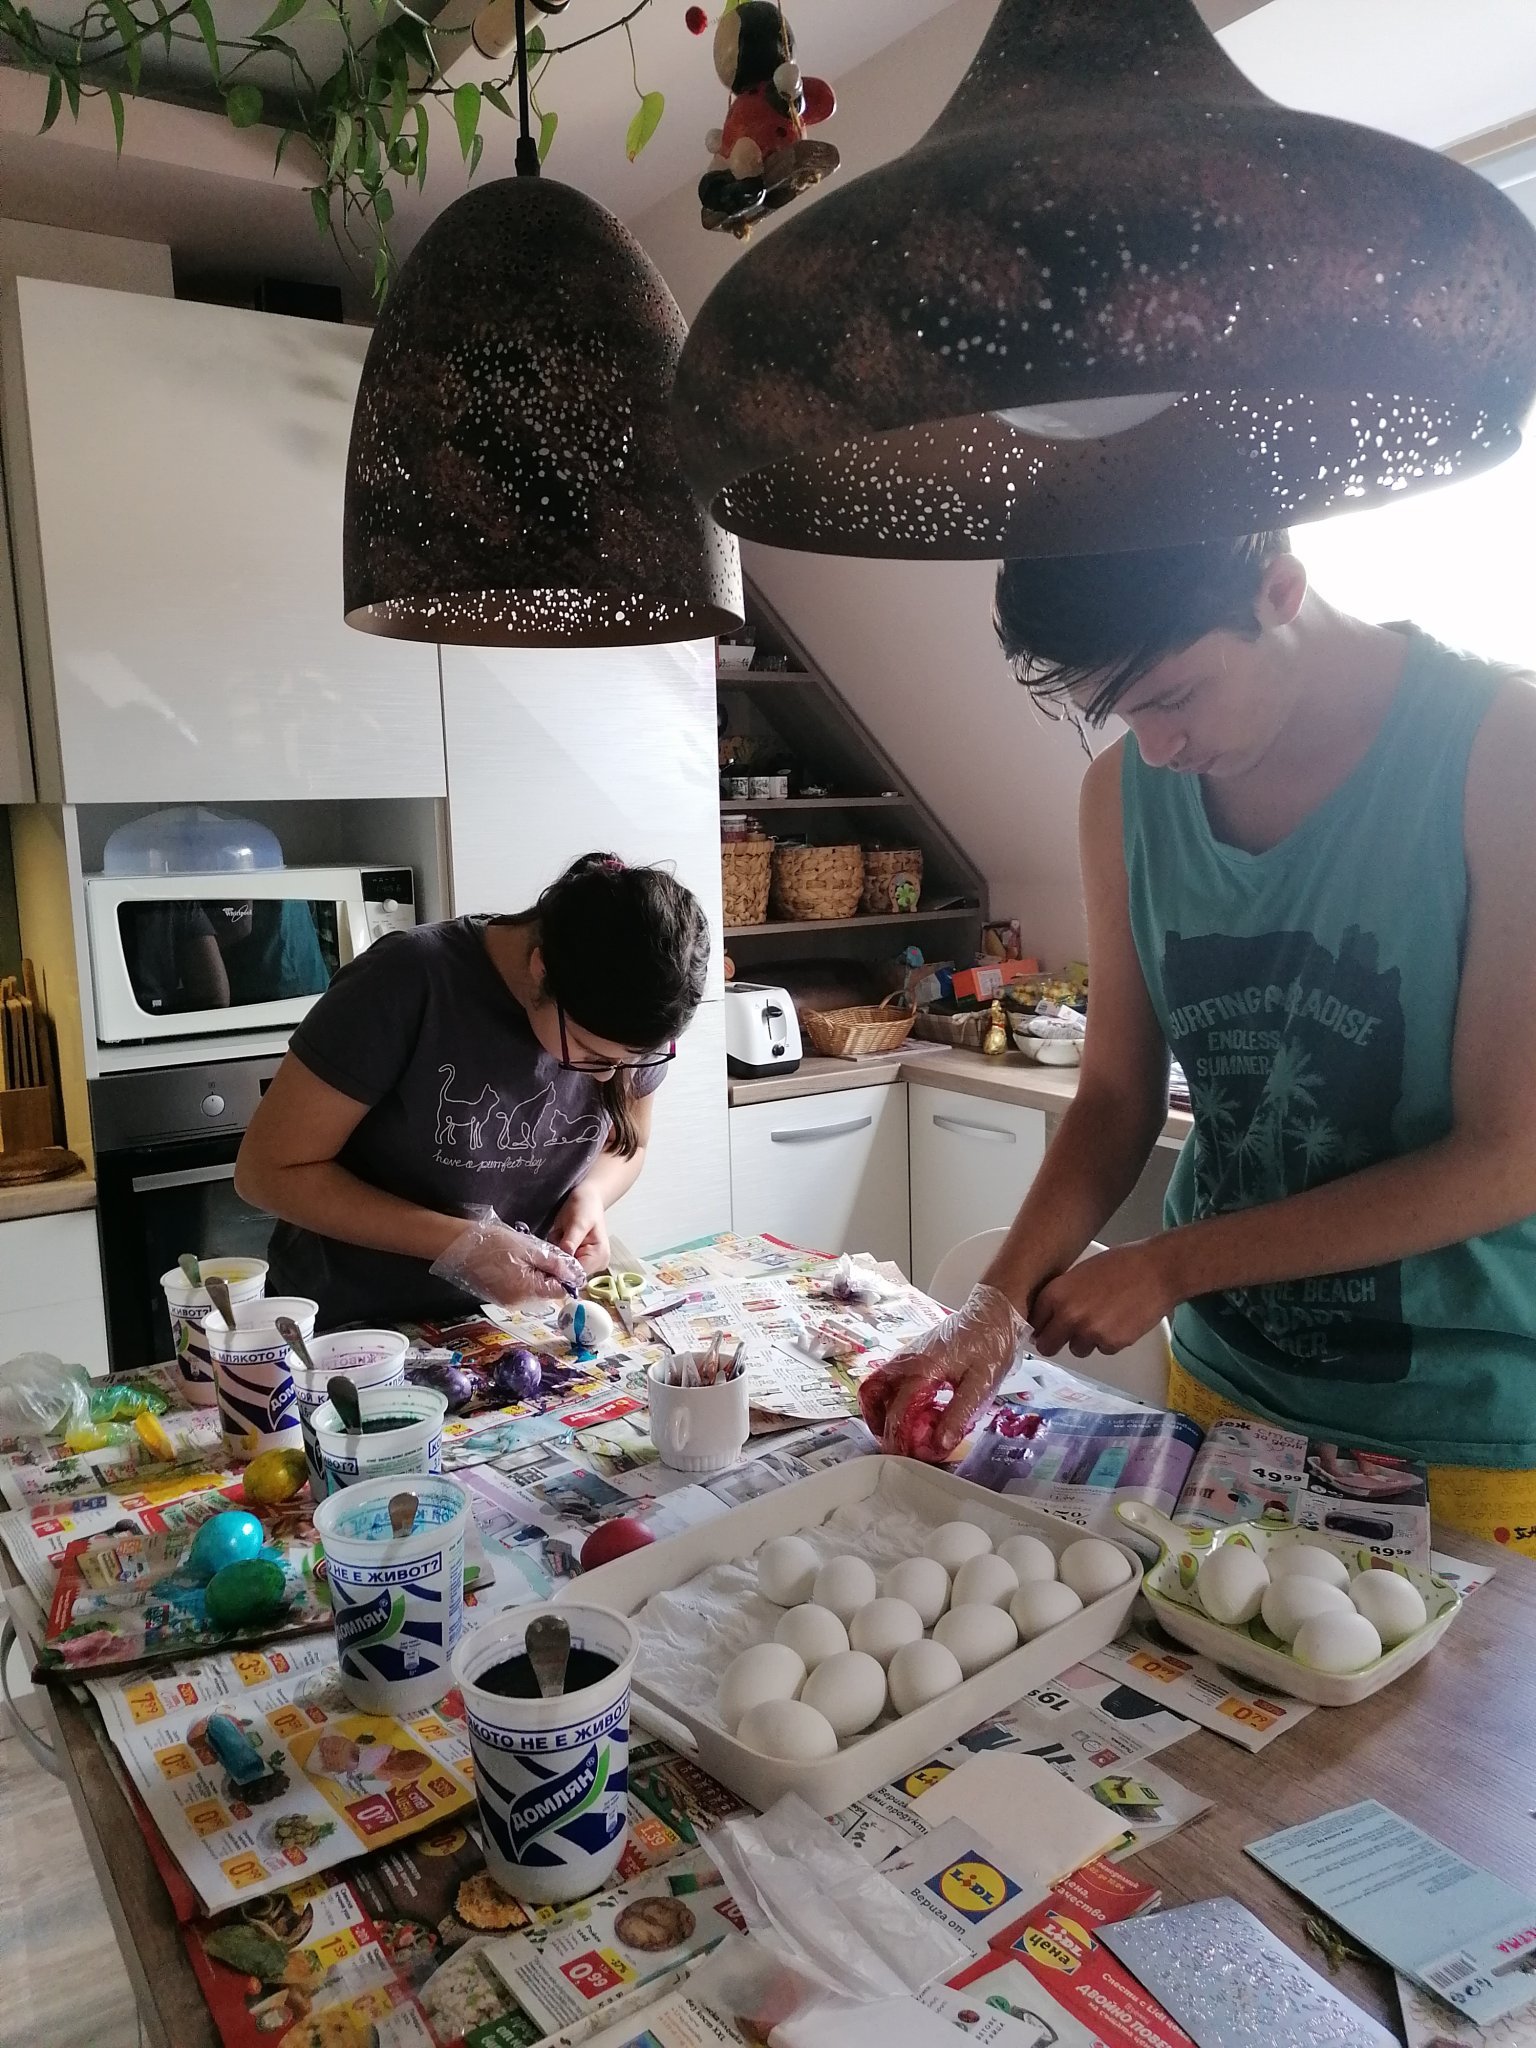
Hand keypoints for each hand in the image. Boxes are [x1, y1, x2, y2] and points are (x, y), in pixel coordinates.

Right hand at [430, 1212, 584, 1308]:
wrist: (460, 1245)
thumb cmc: (494, 1243)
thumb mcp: (531, 1248)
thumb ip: (555, 1263)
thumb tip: (574, 1273)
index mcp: (527, 1291)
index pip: (559, 1291)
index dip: (565, 1277)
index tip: (563, 1261)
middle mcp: (517, 1301)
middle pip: (547, 1292)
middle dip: (550, 1274)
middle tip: (541, 1253)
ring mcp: (506, 1300)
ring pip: (533, 1290)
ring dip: (536, 1274)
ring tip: (525, 1255)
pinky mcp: (498, 1296)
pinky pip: (520, 1289)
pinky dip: (523, 1277)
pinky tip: (514, 1262)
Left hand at [548, 1183, 610, 1273]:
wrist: (588, 1197)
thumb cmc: (585, 1206)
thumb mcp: (577, 1222)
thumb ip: (570, 1242)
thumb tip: (563, 1261)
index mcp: (599, 1256)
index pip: (576, 1274)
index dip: (560, 1269)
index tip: (547, 1257)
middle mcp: (596, 1264)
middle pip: (569, 1274)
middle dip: (557, 1259)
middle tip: (556, 1238)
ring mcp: (588, 1262)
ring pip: (563, 1268)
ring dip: (556, 1254)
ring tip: (559, 1235)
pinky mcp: (580, 1258)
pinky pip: (562, 1261)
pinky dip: (557, 1252)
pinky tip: (560, 1238)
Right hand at [858, 1283, 1028, 1461]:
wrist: (992, 1314)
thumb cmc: (989, 1346)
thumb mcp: (981, 1384)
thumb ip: (958, 1415)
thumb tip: (939, 1445)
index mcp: (922, 1368)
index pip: (898, 1410)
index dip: (899, 1437)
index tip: (906, 1456)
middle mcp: (906, 1360)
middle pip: (871, 1392)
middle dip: (877, 1422)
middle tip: (892, 1443)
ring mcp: (906, 1355)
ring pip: (876, 1384)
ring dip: (879, 1409)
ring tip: (897, 1430)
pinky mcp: (912, 1355)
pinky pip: (888, 1378)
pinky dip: (890, 1397)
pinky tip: (911, 1410)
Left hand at [1029, 1240, 1176, 1357]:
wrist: (1156, 1270)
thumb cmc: (1120, 1265)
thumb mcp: (1079, 1273)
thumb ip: (1061, 1296)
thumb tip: (1048, 1317)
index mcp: (1056, 1294)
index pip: (1034, 1322)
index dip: (1041, 1326)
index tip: (1045, 1328)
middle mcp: (1068, 1316)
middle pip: (1047, 1345)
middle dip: (1055, 1342)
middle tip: (1065, 1336)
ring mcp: (1090, 1332)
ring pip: (1076, 1350)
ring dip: (1085, 1341)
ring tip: (1102, 1320)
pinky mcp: (1112, 1343)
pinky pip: (1102, 1350)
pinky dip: (1109, 1341)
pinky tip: (1119, 1321)